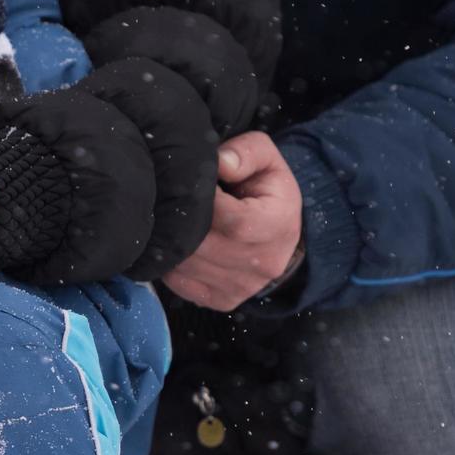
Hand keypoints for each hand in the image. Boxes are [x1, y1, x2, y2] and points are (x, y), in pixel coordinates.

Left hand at [162, 132, 303, 311]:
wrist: (283, 236)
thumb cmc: (270, 192)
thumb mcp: (267, 160)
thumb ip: (245, 153)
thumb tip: (219, 163)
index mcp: (274, 226)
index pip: (222, 214)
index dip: (197, 197)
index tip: (190, 183)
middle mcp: (258, 264)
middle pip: (199, 243)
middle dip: (179, 219)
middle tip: (174, 199)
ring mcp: (239, 287)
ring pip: (185, 264)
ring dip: (171, 240)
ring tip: (175, 218)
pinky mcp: (221, 301)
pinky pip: (179, 282)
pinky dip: (171, 262)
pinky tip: (177, 242)